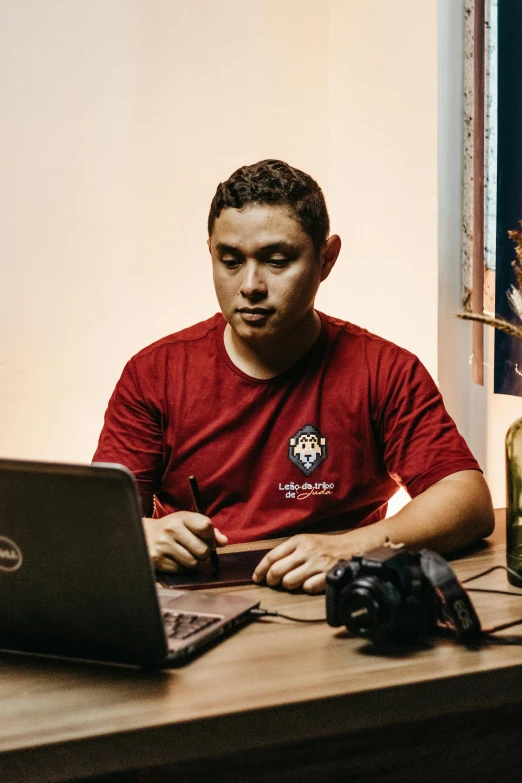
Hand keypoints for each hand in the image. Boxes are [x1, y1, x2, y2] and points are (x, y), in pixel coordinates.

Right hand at [143, 511, 227, 572]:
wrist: (142, 535)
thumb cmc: (171, 530)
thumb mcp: (188, 523)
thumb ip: (208, 531)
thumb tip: (224, 541)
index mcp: (181, 517)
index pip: (206, 526)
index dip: (211, 536)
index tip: (206, 539)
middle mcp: (171, 529)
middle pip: (203, 549)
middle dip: (203, 553)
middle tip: (195, 549)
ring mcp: (163, 545)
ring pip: (193, 563)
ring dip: (193, 562)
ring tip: (184, 554)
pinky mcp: (157, 559)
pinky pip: (181, 570)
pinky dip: (182, 568)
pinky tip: (175, 559)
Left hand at [252, 527, 387, 593]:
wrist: (351, 547)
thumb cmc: (324, 546)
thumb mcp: (304, 541)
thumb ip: (287, 551)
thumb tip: (267, 567)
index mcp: (298, 541)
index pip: (271, 556)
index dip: (261, 570)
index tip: (257, 578)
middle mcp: (306, 551)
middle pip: (277, 570)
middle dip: (271, 581)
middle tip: (272, 584)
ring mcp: (317, 564)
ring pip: (289, 582)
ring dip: (287, 586)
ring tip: (291, 584)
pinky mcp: (327, 575)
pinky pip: (307, 588)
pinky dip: (305, 589)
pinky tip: (308, 584)